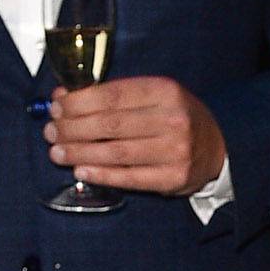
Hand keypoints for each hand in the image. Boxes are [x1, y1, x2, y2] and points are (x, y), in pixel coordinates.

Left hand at [47, 78, 225, 195]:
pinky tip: (81, 171)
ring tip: (58, 152)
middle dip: (73, 129)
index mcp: (165, 91)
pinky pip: (130, 178)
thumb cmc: (175, 117)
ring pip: (116, 153)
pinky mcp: (173, 178)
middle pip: (110, 125)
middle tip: (51, 132)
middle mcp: (172, 120)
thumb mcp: (153, 95)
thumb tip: (64, 98)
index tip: (56, 107)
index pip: (112, 96)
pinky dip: (101, 175)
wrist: (218, 147)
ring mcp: (175, 152)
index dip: (78, 102)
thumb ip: (114, 95)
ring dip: (80, 154)